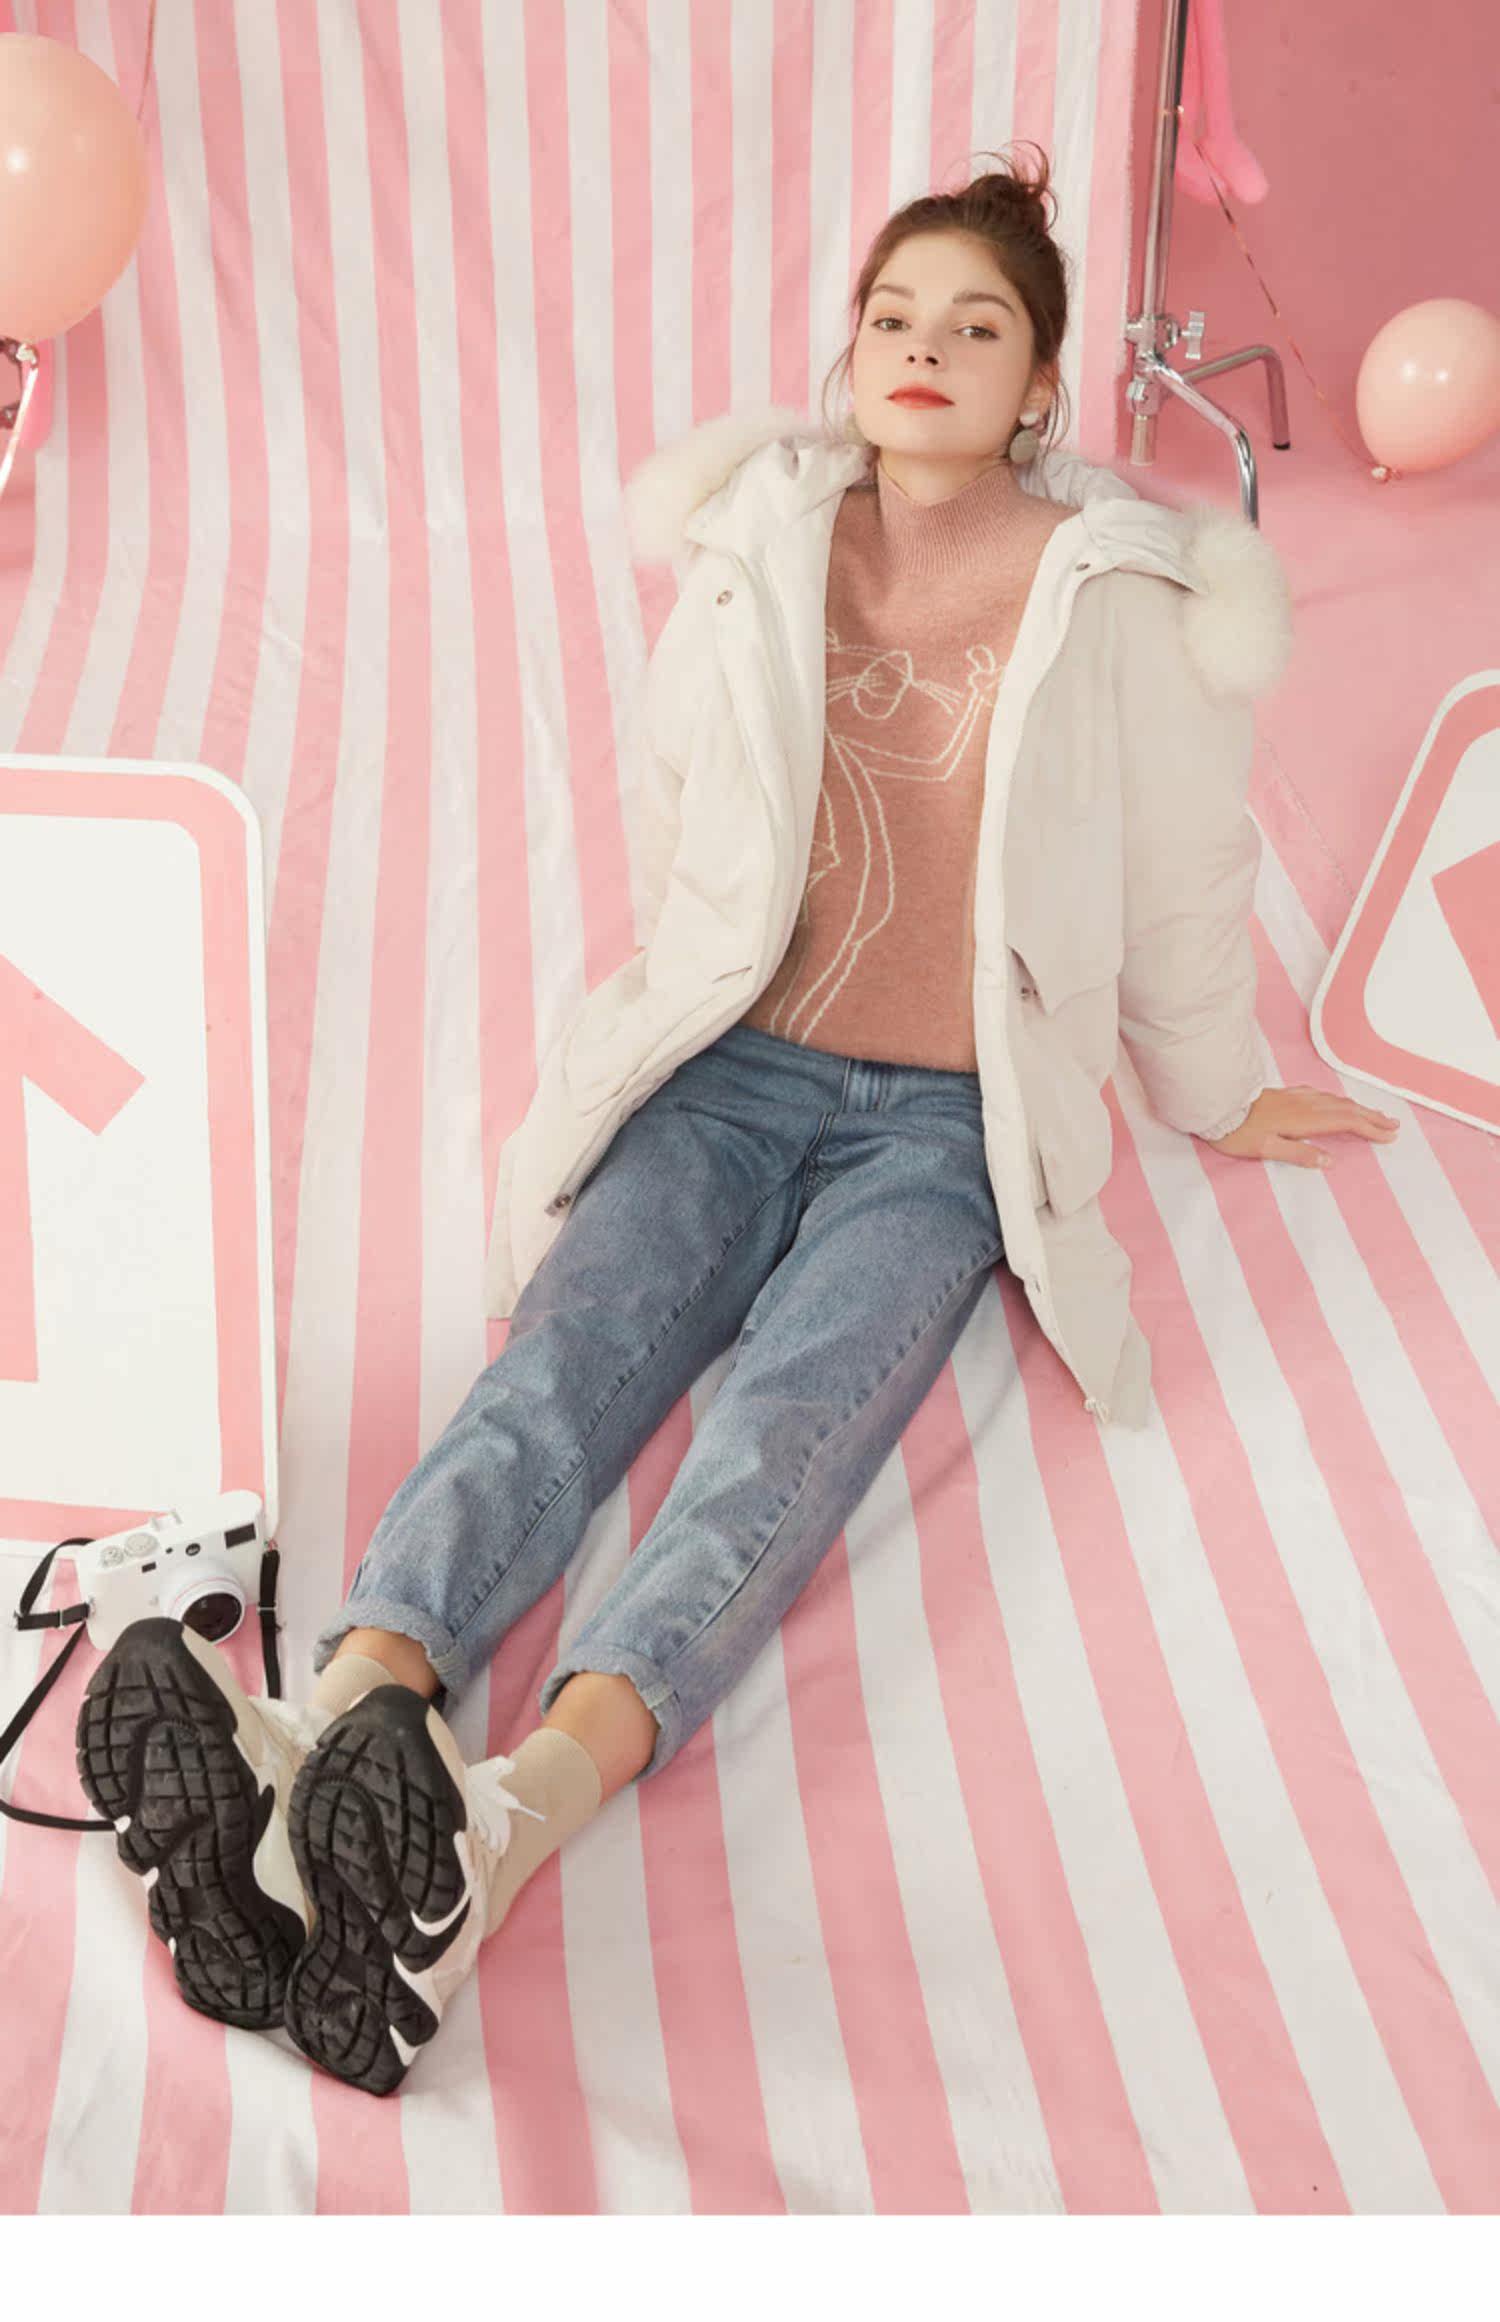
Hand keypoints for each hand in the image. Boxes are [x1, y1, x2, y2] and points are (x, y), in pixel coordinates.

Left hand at [1202, 1084, 1400, 1168]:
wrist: (1217, 1104)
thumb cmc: (1237, 1132)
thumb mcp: (1266, 1149)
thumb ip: (1299, 1154)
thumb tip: (1330, 1160)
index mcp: (1305, 1118)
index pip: (1346, 1121)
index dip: (1370, 1128)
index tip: (1389, 1136)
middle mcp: (1306, 1103)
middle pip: (1347, 1108)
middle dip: (1372, 1117)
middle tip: (1393, 1125)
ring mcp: (1297, 1096)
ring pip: (1336, 1100)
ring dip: (1359, 1108)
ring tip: (1375, 1115)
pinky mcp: (1288, 1093)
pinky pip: (1323, 1095)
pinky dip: (1339, 1101)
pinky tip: (1339, 1103)